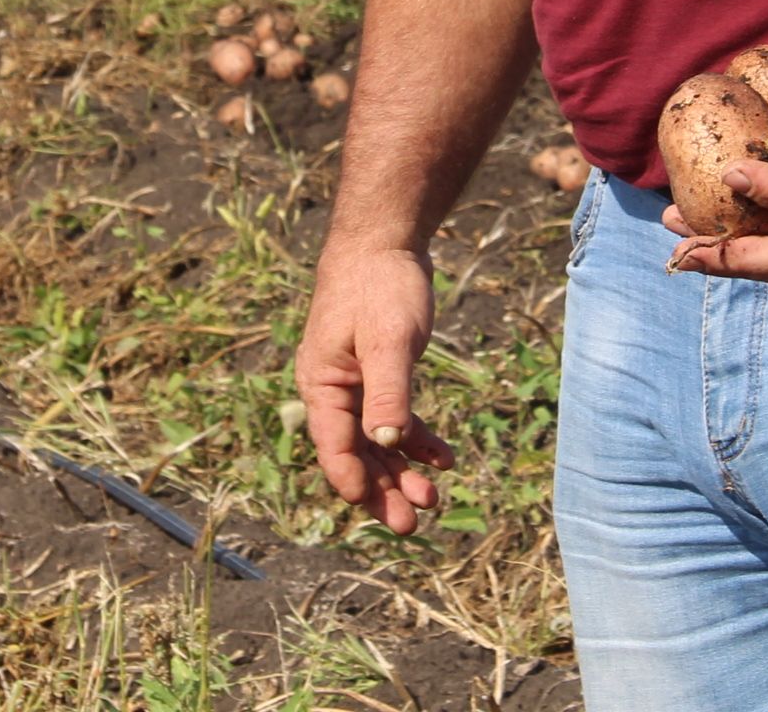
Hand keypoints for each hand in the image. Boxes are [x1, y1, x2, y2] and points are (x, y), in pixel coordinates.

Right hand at [295, 242, 455, 531]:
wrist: (384, 242)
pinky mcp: (379, 374)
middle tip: (413, 525)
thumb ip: (388, 389)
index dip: (357, 485)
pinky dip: (416, 440)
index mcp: (323, 385)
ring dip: (401, 471)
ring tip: (433, 498)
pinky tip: (443, 459)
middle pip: (356, 454)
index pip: (335, 448)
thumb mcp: (389, 339)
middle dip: (382, 491)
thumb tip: (386, 440)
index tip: (385, 514)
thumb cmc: (380, 286)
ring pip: (376, 442)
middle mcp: (333, 391)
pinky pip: (395, 418)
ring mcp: (355, 384)